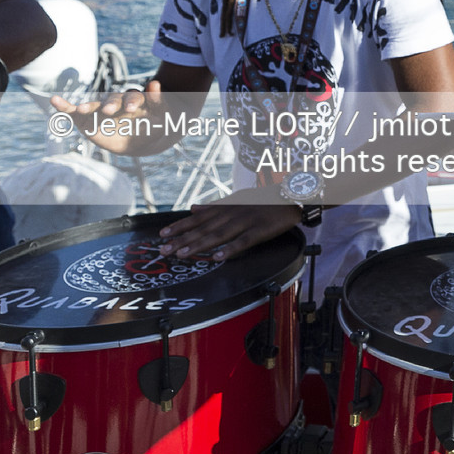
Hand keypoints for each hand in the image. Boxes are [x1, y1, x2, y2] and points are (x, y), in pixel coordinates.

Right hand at [50, 80, 167, 154]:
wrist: (143, 139)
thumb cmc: (155, 125)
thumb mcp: (162, 116)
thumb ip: (159, 102)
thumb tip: (155, 82)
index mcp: (135, 100)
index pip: (134, 97)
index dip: (132, 102)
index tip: (132, 109)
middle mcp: (117, 103)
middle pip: (113, 101)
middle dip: (110, 105)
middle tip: (109, 111)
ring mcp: (101, 110)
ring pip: (95, 106)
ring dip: (88, 106)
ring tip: (81, 109)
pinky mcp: (88, 120)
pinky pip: (74, 112)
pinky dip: (64, 107)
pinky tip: (54, 100)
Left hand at [158, 192, 303, 261]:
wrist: (290, 196)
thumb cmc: (263, 200)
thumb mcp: (237, 199)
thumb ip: (215, 206)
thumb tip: (194, 208)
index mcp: (226, 207)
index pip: (198, 218)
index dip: (180, 226)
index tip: (163, 235)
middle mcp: (232, 213)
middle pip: (204, 228)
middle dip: (183, 239)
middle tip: (165, 250)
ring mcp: (245, 222)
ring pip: (219, 235)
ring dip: (200, 245)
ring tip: (183, 254)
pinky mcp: (260, 230)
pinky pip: (243, 241)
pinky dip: (230, 249)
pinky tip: (218, 257)